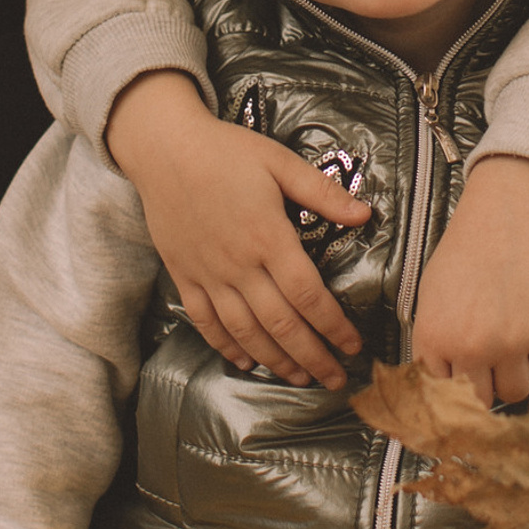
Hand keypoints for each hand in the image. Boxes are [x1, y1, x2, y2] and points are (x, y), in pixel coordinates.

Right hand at [106, 71, 370, 388]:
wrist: (164, 148)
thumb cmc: (225, 150)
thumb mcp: (279, 162)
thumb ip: (322, 193)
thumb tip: (365, 215)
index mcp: (268, 236)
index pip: (308, 294)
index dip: (334, 326)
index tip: (353, 345)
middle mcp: (239, 264)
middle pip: (281, 323)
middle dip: (312, 357)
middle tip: (336, 380)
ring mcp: (208, 274)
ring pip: (245, 331)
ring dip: (276, 360)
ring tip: (300, 379)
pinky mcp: (183, 275)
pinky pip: (206, 322)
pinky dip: (227, 347)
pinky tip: (246, 361)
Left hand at [411, 156, 528, 406]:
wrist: (510, 214)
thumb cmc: (469, 251)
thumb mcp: (432, 294)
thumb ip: (435, 342)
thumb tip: (441, 383)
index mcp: (434, 337)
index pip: (440, 395)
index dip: (454, 388)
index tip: (465, 383)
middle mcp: (470, 348)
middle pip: (479, 402)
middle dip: (485, 384)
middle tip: (491, 359)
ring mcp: (511, 344)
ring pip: (515, 392)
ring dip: (516, 371)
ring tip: (514, 335)